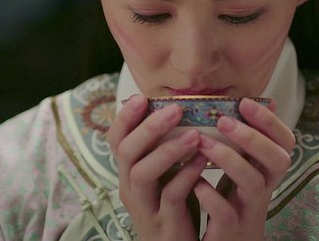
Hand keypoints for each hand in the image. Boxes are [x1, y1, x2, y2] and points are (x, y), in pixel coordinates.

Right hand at [107, 95, 207, 240]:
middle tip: (175, 109)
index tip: (142, 96)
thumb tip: (181, 107)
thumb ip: (167, 148)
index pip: (116, 140)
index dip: (124, 117)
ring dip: (167, 150)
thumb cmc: (175, 207)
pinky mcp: (163, 223)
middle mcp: (129, 187)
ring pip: (142, 173)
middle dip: (149, 127)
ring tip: (194, 135)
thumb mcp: (165, 176)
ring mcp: (144, 206)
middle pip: (126, 152)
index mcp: (129, 172)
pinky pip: (170, 197)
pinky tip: (202, 161)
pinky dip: (186, 176)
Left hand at [193, 99, 294, 240]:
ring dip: (229, 159)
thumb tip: (264, 100)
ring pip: (254, 183)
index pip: (285, 142)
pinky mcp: (232, 230)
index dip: (270, 121)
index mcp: (267, 170)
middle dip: (253, 137)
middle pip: (278, 160)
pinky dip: (211, 197)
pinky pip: (227, 214)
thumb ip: (250, 139)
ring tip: (202, 143)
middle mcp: (266, 188)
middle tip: (224, 120)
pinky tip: (196, 184)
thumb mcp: (245, 168)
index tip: (245, 102)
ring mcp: (250, 210)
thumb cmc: (234, 200)